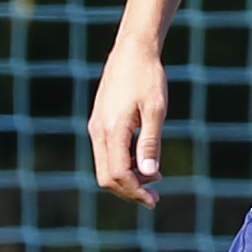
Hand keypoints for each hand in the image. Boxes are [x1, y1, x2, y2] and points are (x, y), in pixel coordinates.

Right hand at [89, 43, 167, 207]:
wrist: (132, 50)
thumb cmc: (148, 77)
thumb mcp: (155, 110)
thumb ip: (150, 143)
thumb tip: (150, 174)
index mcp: (112, 129)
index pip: (118, 174)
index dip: (135, 192)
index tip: (154, 201)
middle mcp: (98, 131)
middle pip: (107, 177)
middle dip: (129, 191)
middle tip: (154, 197)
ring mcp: (96, 127)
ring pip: (105, 168)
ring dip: (127, 179)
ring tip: (154, 177)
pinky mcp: (99, 123)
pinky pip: (106, 154)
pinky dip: (122, 165)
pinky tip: (142, 162)